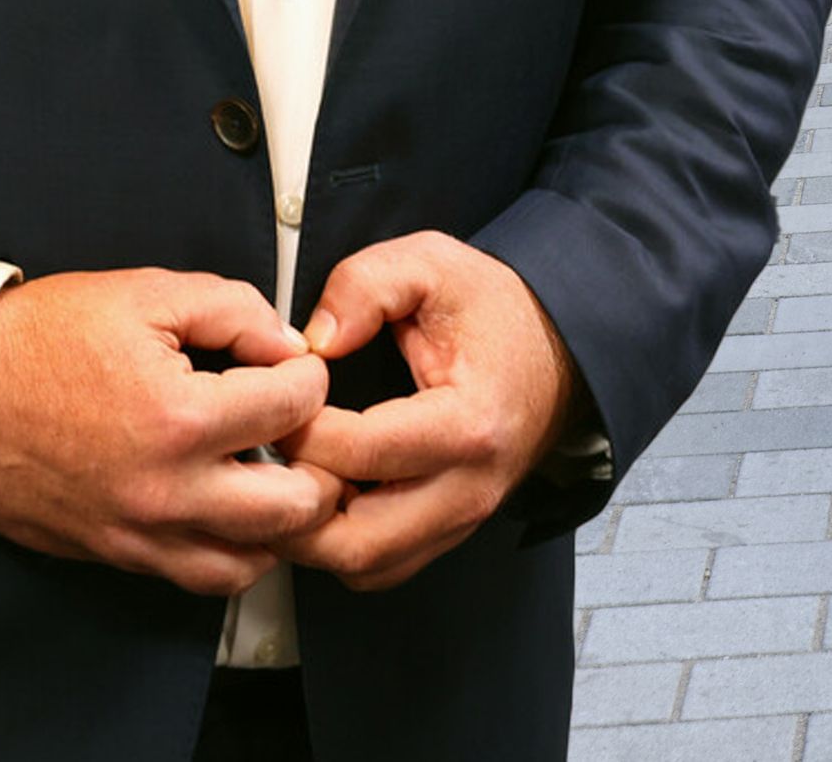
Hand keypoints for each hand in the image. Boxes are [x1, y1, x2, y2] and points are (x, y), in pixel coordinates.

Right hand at [0, 270, 343, 595]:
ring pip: (251, 562)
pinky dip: (230, 552)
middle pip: (296, 506)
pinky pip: (196, 578)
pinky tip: (231, 510)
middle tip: (303, 433)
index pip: (297, 407)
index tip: (294, 368)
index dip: (309, 376)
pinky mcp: (112, 554)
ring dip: (279, 522)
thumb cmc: (41, 338)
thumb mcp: (148, 292)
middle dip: (317, 461)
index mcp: (179, 418)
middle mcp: (165, 490)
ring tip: (274, 478)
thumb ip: (237, 311)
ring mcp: (137, 532)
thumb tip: (290, 346)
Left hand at [277, 232, 581, 593]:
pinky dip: (338, 543)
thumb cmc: (498, 313)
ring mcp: (463, 519)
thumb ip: (366, 285)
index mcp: (469, 422)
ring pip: (363, 567)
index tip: (278, 403)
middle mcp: (469, 487)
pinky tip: (327, 493)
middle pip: (355, 542)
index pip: (359, 454)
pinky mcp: (449, 532)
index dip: (299, 431)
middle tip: (273, 458)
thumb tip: (313, 338)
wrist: (558, 350)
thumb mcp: (433, 264)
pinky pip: (379, 567)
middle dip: (293, 506)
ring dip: (312, 534)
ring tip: (294, 476)